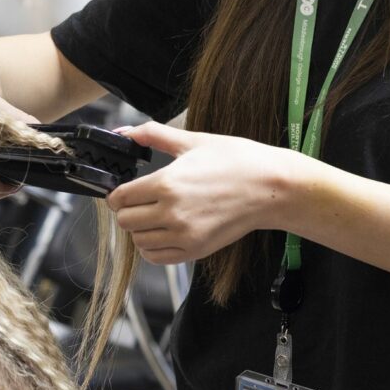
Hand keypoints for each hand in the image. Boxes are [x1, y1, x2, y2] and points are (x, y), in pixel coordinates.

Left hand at [106, 122, 293, 264]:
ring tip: (155, 215)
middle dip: (128, 210)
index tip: (125, 189)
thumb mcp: (193, 140)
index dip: (118, 193)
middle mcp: (172, 213)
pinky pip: (157, 257)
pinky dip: (153, 247)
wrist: (271, 187)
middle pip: (125, 221)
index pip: (120, 198)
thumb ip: (153, 134)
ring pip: (138, 241)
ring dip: (140, 229)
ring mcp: (184, 235)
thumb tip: (123, 132)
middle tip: (141, 200)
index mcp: (166, 184)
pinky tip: (163, 231)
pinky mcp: (196, 250)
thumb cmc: (237, 160)